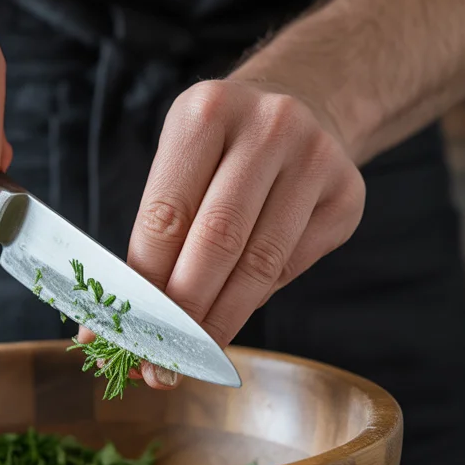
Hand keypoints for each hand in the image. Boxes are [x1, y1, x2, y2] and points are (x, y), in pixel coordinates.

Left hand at [127, 77, 365, 388]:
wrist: (303, 105)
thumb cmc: (221, 151)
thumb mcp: (179, 165)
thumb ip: (154, 237)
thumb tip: (116, 326)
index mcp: (207, 111)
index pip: (166, 216)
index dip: (144, 283)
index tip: (127, 333)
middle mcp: (269, 126)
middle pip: (217, 241)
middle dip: (184, 312)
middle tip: (161, 360)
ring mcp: (317, 158)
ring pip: (260, 263)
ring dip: (222, 320)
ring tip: (193, 357)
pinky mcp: (348, 194)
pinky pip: (293, 266)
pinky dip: (257, 299)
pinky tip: (233, 314)